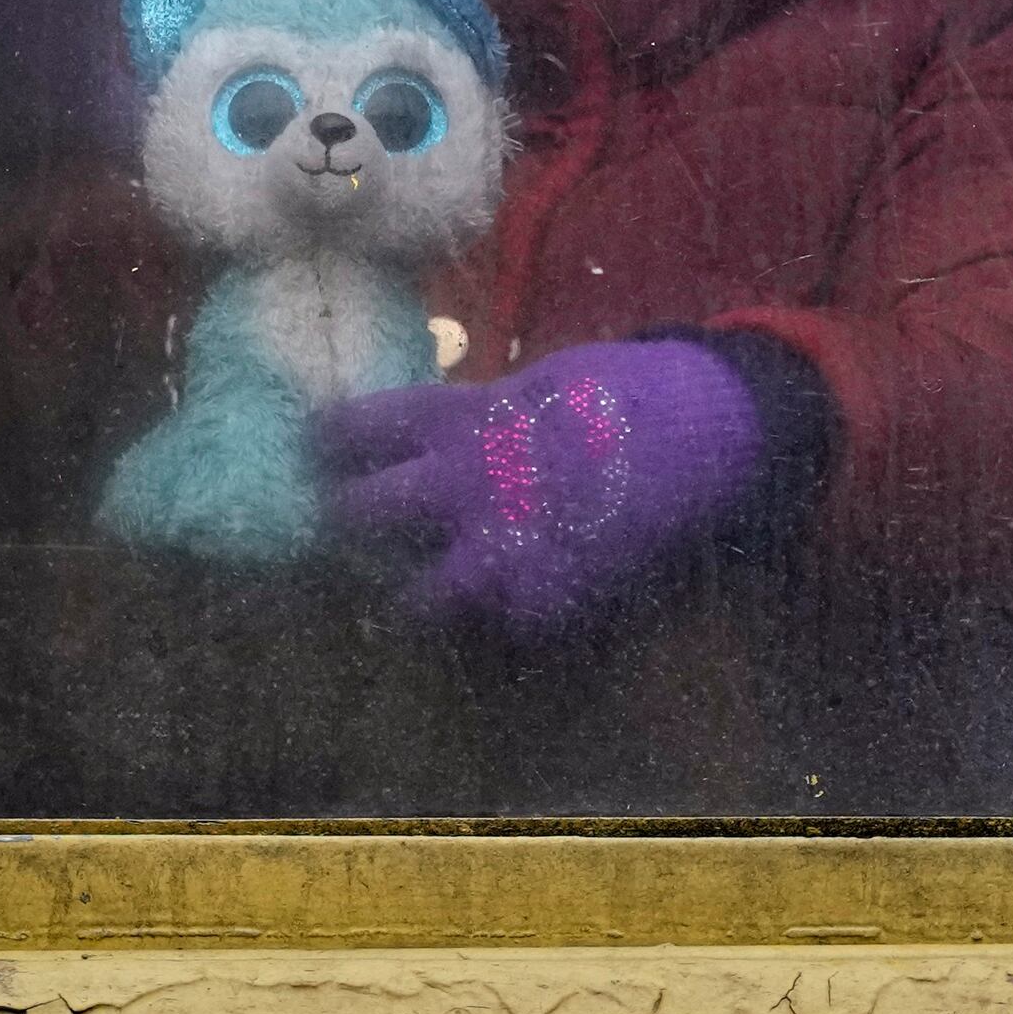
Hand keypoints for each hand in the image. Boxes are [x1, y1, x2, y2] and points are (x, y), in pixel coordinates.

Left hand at [321, 341, 770, 635]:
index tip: (312, 450)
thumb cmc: (624, 392)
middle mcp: (460, 485)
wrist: (700, 431)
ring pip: (418, 599)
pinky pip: (500, 629)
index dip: (325, 443)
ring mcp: (499, 550)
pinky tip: (514, 610)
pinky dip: (503, 623)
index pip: (355, 429)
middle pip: (360, 514)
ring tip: (411, 602)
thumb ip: (478, 416)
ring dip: (412, 599)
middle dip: (344, 523)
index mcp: (457, 420)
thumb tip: (434, 438)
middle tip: (346, 529)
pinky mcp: (545, 600)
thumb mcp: (536, 384)